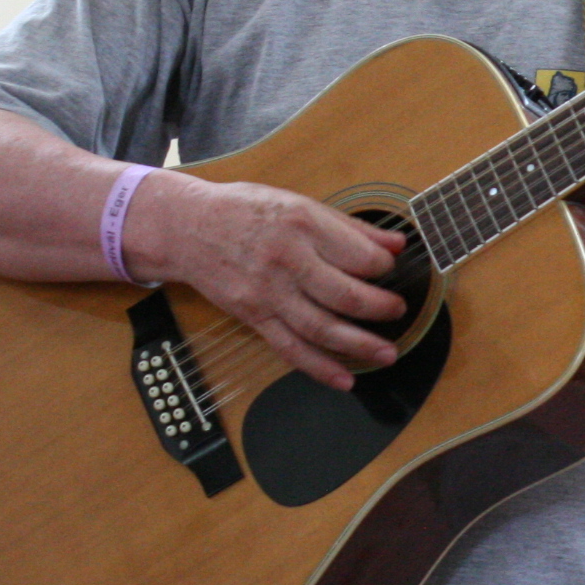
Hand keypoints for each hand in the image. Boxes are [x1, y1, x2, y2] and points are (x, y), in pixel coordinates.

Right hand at [131, 173, 405, 389]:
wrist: (186, 227)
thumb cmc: (247, 211)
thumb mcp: (300, 204)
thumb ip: (351, 227)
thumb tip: (397, 244)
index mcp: (303, 226)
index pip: (359, 256)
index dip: (384, 267)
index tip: (390, 270)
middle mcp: (286, 261)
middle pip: (344, 295)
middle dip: (380, 308)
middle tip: (398, 311)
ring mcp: (268, 293)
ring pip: (320, 327)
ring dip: (359, 346)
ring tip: (387, 353)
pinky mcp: (253, 316)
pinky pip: (289, 348)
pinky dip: (318, 368)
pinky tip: (344, 380)